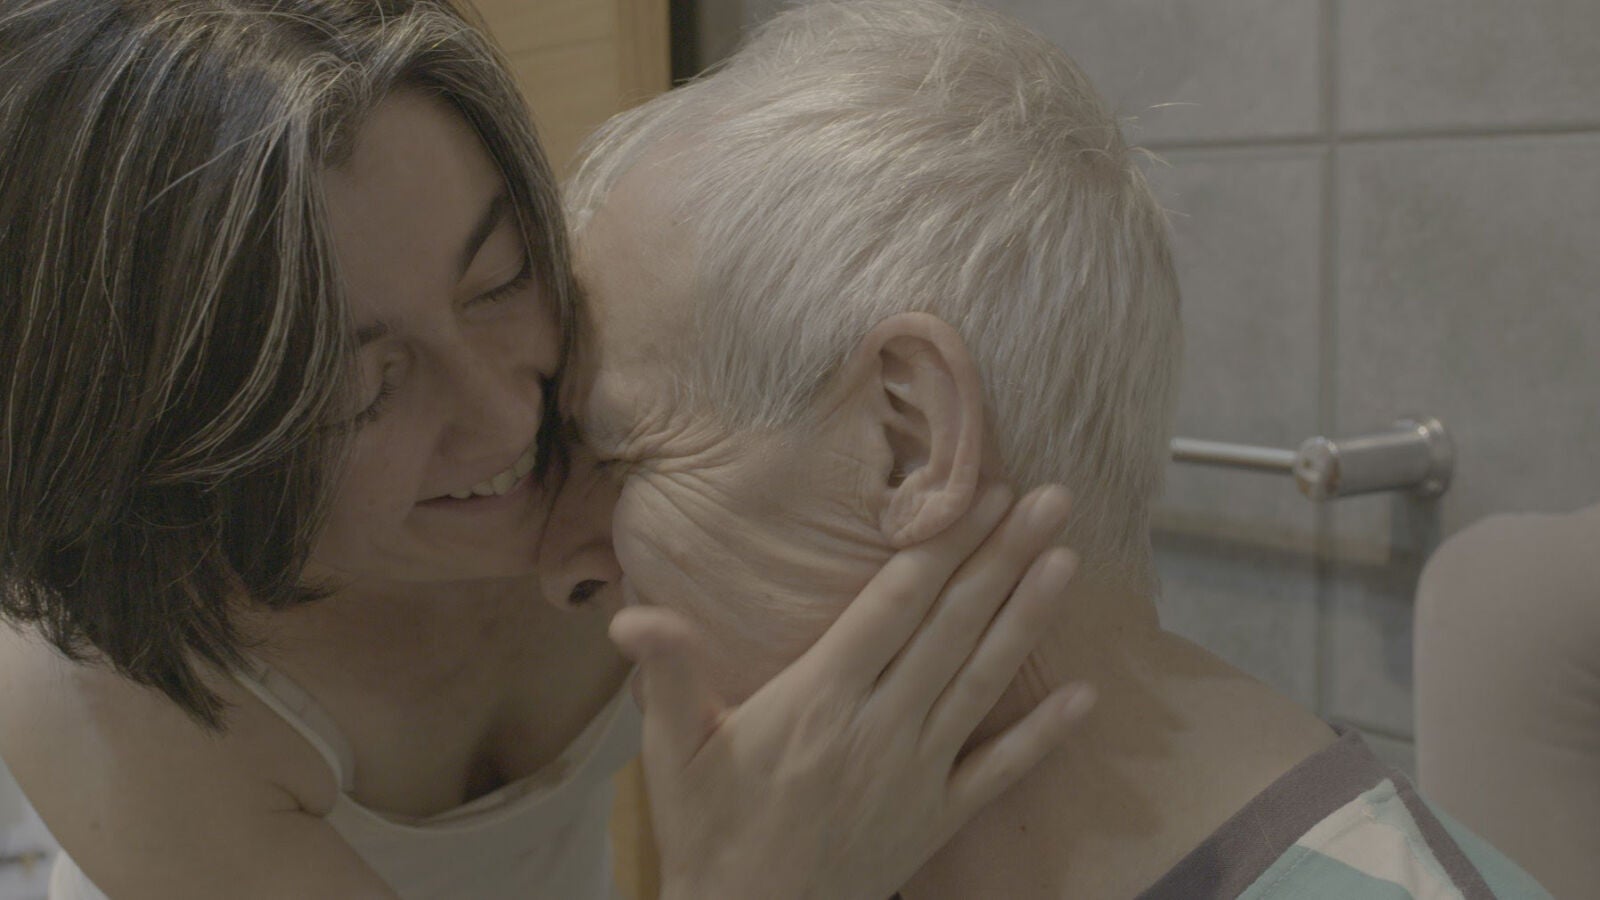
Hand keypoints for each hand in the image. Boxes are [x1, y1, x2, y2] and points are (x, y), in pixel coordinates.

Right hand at [610, 483, 1094, 899]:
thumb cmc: (709, 832)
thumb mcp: (675, 754)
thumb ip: (668, 677)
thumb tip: (634, 615)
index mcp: (819, 699)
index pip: (893, 606)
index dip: (940, 547)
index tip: (980, 496)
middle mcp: (879, 726)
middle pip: (951, 628)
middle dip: (1002, 558)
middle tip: (1051, 498)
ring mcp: (917, 772)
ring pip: (983, 680)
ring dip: (1029, 618)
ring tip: (1068, 559)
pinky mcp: (937, 817)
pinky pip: (1001, 772)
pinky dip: (1044, 735)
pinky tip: (1086, 697)